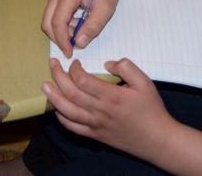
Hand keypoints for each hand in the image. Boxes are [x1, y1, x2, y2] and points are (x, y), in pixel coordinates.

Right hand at [42, 0, 120, 57]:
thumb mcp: (105, 10)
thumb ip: (92, 27)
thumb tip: (78, 43)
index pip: (57, 22)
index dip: (62, 41)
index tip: (70, 53)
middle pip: (47, 22)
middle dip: (59, 37)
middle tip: (75, 44)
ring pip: (49, 20)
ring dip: (62, 31)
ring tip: (81, 29)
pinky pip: (53, 15)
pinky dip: (63, 24)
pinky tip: (77, 23)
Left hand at [42, 58, 175, 161]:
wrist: (158, 140)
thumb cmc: (152, 110)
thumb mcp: (145, 83)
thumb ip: (126, 67)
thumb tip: (108, 63)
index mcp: (112, 96)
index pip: (83, 81)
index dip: (74, 69)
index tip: (75, 61)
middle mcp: (100, 111)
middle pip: (71, 93)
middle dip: (58, 76)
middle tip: (52, 64)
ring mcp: (96, 125)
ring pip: (67, 111)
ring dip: (53, 97)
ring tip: (44, 85)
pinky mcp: (95, 136)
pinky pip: (73, 128)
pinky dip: (62, 118)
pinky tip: (56, 108)